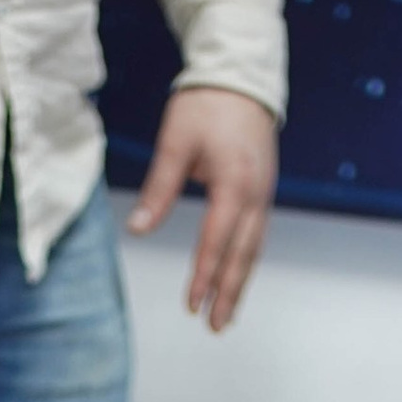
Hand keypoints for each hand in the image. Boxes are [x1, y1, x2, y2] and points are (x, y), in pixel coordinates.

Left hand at [127, 86, 279, 331]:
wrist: (241, 74)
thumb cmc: (206, 104)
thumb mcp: (175, 143)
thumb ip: (158, 190)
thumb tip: (138, 230)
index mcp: (235, 183)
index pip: (217, 240)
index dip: (204, 276)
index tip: (191, 305)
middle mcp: (256, 193)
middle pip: (243, 255)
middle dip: (228, 293)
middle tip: (215, 327)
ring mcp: (264, 192)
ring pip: (253, 248)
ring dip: (239, 283)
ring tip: (225, 315)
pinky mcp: (263, 189)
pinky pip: (257, 234)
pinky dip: (245, 261)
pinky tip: (235, 277)